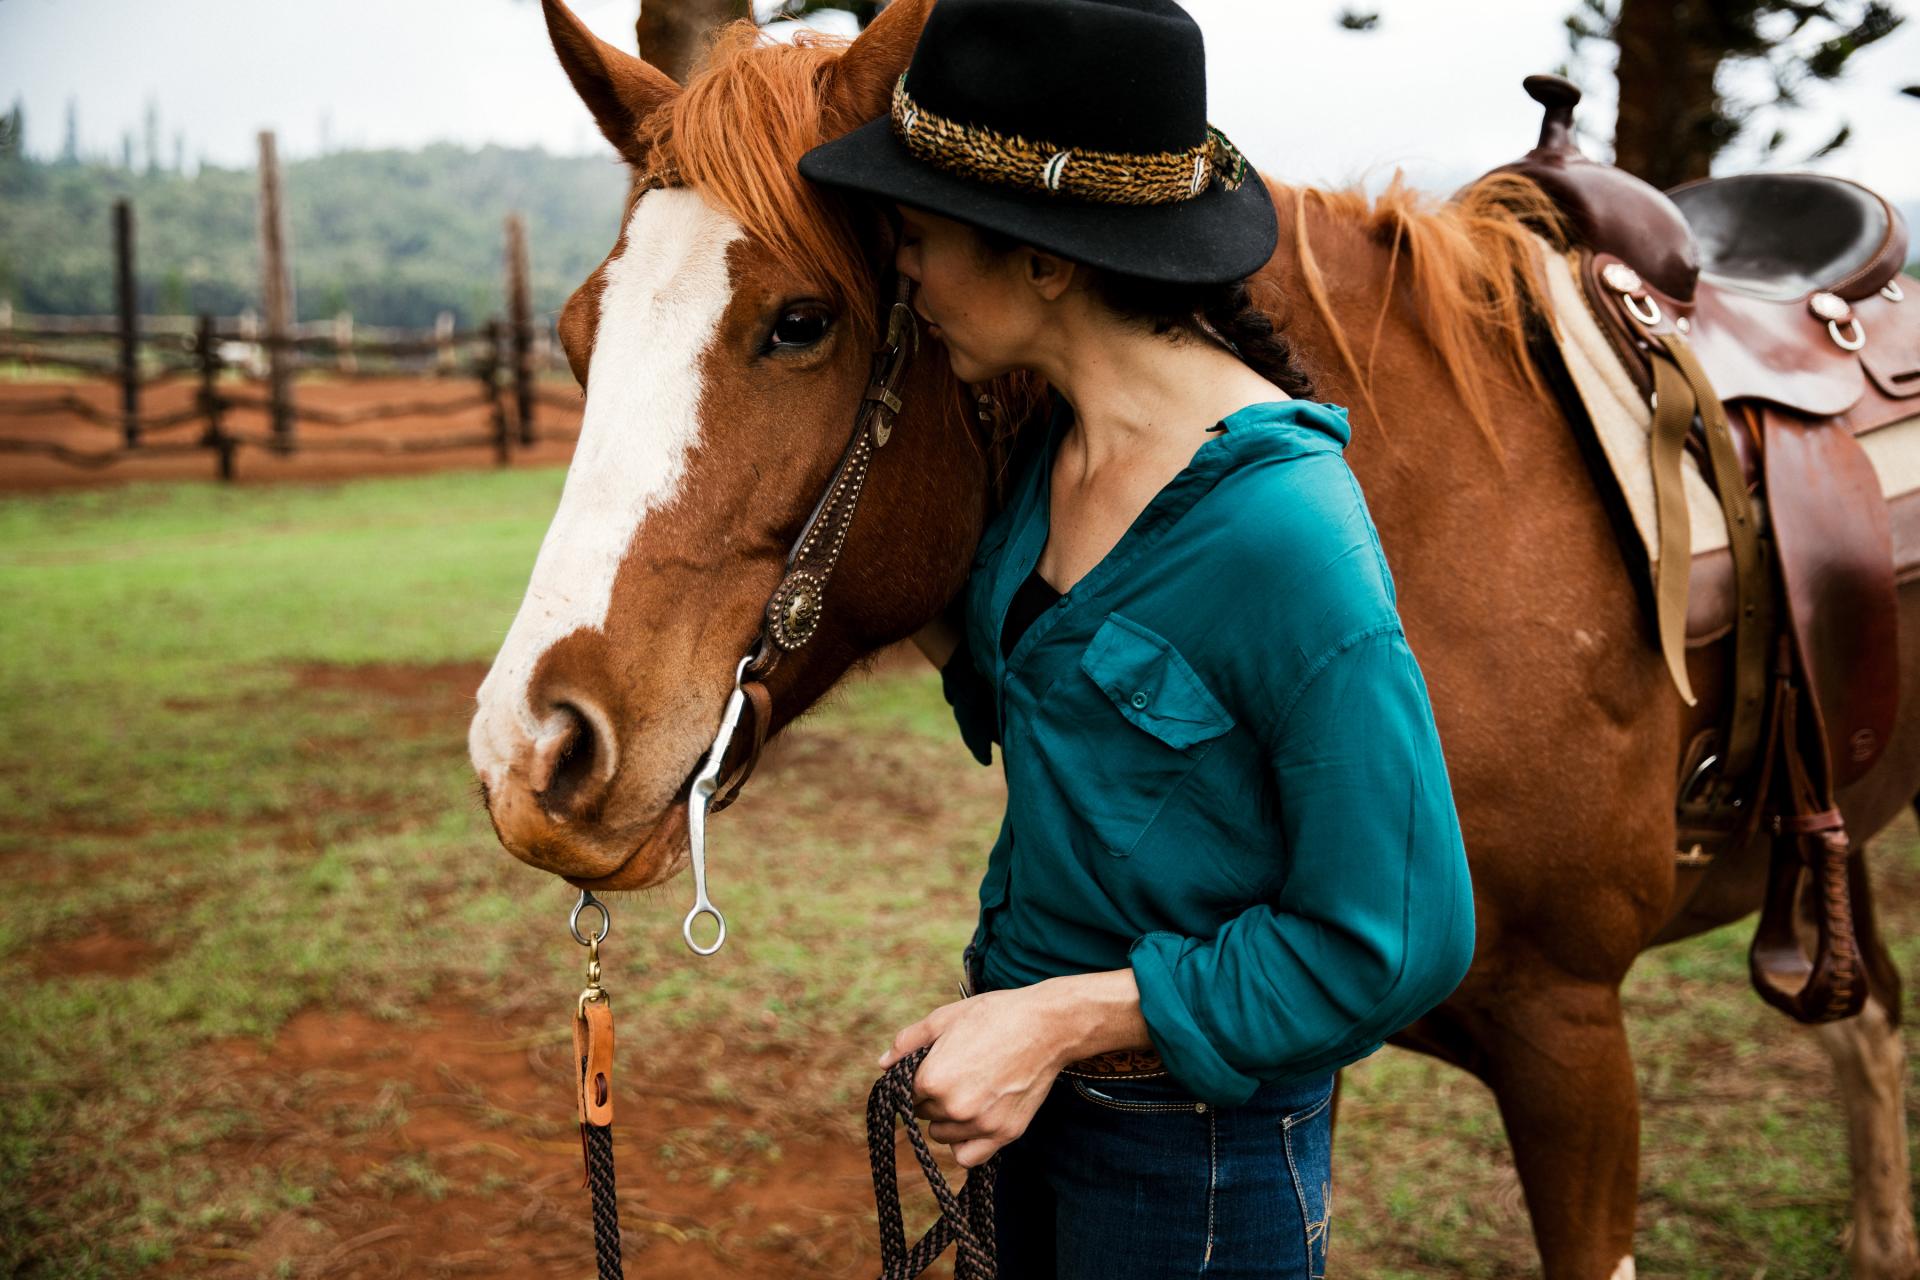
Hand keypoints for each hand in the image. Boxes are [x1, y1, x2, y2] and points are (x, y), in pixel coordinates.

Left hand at [878, 986, 1066, 1167]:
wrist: (1047, 1026)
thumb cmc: (994, 1016)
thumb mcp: (944, 1018)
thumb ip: (908, 1042)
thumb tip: (883, 1063)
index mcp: (932, 1078)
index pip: (906, 1092)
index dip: (919, 1078)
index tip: (937, 1065)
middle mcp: (953, 1107)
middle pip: (924, 1113)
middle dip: (933, 1096)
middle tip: (959, 1072)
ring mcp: (980, 1124)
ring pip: (942, 1134)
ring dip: (948, 1119)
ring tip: (971, 1090)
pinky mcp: (1004, 1134)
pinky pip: (967, 1156)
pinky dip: (965, 1143)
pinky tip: (974, 1120)